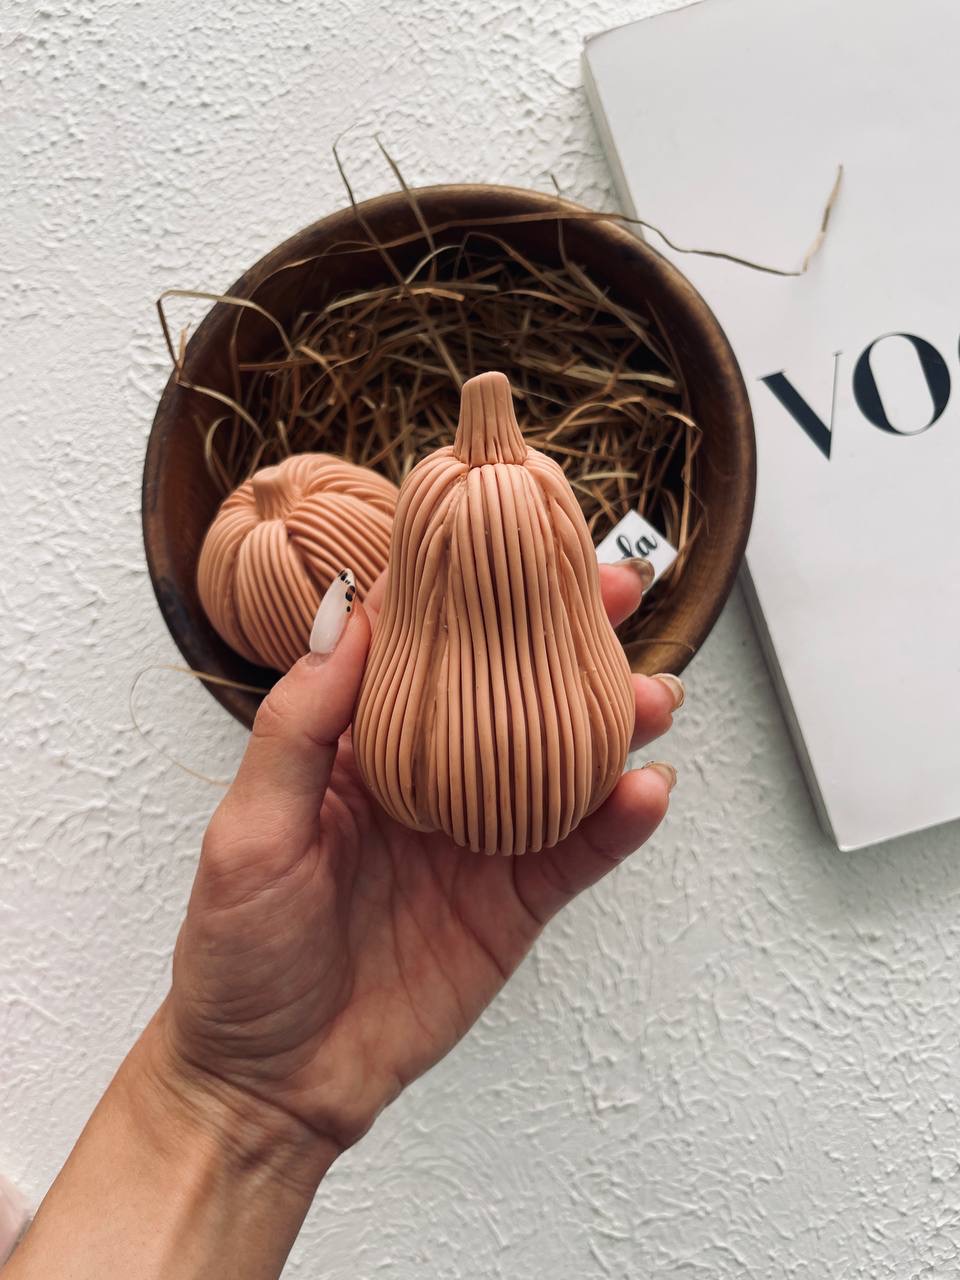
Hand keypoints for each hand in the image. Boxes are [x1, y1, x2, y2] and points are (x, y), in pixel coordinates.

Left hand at [152, 563, 680, 1173]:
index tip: (515, 535)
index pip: (423, 643)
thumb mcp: (250, 830)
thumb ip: (300, 726)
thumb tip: (351, 616)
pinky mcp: (514, 902)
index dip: (469, 587)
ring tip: (653, 693)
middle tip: (618, 591)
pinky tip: (645, 790)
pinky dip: (618, 821)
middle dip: (566, 637)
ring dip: (611, 722)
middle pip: (510, 688)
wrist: (272, 1082)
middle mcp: (428, 777)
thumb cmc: (239, 955)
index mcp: (359, 744)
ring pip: (560, 761)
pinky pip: (577, 852)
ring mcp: (478, 838)